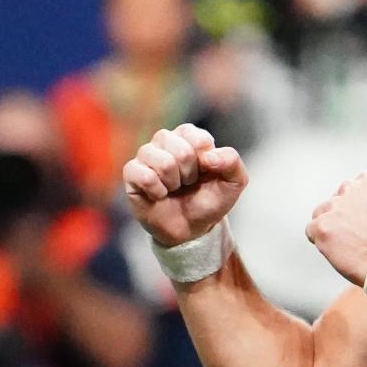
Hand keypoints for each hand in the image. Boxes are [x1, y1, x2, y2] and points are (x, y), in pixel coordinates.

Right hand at [123, 124, 247, 246]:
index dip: (206, 164)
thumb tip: (209, 156)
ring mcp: (146, 155)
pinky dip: (157, 191)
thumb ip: (232, 162)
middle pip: (181, 151)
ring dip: (174, 184)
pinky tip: (159, 195)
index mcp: (189, 136)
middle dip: (190, 175)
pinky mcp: (132, 172)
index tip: (205, 174)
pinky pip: (143, 175)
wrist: (192, 230)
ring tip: (174, 189)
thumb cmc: (210, 201)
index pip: (199, 139)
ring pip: (163, 162)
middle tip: (188, 184)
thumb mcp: (234, 183)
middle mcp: (166, 140)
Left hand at [306, 173, 366, 286]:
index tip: (360, 218)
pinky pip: (311, 231)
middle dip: (342, 216)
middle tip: (354, 235)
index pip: (354, 187)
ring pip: (321, 215)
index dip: (356, 206)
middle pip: (335, 200)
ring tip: (347, 245)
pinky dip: (320, 242)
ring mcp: (334, 207)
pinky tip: (336, 250)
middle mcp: (349, 189)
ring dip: (330, 228)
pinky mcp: (322, 226)